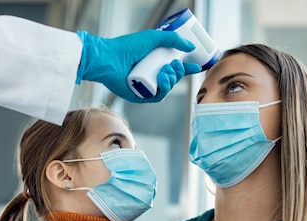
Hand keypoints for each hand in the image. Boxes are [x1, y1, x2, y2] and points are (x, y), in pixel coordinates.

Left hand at [77, 30, 200, 102]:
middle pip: (173, 78)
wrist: (110, 59)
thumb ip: (173, 39)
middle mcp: (151, 74)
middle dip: (179, 72)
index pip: (174, 67)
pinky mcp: (140, 96)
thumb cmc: (128, 47)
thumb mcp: (153, 37)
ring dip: (172, 80)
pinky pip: (157, 96)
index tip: (196, 66)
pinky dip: (164, 89)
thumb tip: (191, 46)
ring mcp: (146, 85)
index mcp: (154, 62)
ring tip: (165, 72)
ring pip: (167, 88)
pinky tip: (162, 80)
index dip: (186, 67)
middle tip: (174, 65)